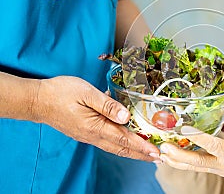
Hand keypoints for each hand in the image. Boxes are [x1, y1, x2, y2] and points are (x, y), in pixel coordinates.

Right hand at [33, 76, 159, 160]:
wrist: (37, 101)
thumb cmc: (61, 93)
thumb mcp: (86, 93)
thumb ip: (107, 105)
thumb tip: (125, 116)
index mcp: (95, 127)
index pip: (124, 140)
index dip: (142, 147)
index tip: (157, 153)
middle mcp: (93, 136)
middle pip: (122, 149)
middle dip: (142, 154)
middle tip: (158, 158)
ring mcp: (88, 136)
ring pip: (115, 147)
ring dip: (133, 152)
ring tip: (147, 153)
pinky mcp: (85, 133)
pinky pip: (108, 143)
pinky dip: (121, 145)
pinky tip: (126, 142)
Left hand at [159, 99, 223, 181]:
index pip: (212, 145)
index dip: (198, 137)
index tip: (185, 129)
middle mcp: (221, 164)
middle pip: (197, 161)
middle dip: (179, 155)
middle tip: (164, 147)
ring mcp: (216, 169)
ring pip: (193, 167)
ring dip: (176, 161)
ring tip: (162, 154)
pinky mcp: (214, 170)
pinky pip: (195, 167)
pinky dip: (182, 163)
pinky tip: (172, 157)